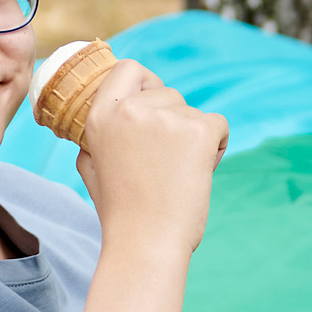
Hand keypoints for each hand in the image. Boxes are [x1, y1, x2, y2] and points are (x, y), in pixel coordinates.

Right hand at [72, 61, 230, 253]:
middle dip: (175, 122)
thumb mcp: (92, 167)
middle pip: (169, 94)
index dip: (146, 82)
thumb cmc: (123, 213)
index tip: (155, 102)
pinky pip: (219, 125)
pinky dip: (217, 146)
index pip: (128, 68)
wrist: (146, 242)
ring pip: (194, 112)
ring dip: (194, 137)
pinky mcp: (198, 130)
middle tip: (166, 162)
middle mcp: (130, 108)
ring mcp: (166, 117)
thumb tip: (113, 116)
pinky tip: (200, 171)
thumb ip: (97, 137)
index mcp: (101, 114)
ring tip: (179, 174)